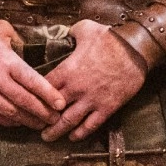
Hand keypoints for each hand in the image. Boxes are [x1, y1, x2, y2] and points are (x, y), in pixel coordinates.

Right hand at [0, 19, 66, 128]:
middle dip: (42, 112)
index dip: (49, 94)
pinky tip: (16, 123)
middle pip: (25, 101)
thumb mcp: (1, 29)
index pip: (33, 81)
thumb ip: (19, 39)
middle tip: (55, 119)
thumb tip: (31, 48)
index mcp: (7, 62)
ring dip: (27, 120)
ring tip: (40, 124)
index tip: (61, 103)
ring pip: (10, 112)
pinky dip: (6, 122)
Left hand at [42, 19, 147, 141]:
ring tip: (47, 137)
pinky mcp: (107, 107)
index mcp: (67, 70)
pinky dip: (80, 134)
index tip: (30, 100)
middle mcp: (76, 88)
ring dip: (56, 131)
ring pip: (68, 121)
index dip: (34, 95)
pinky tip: (73, 137)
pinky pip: (90, 125)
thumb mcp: (86, 28)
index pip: (42, 87)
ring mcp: (91, 100)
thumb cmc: (111, 38)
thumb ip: (71, 32)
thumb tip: (66, 33)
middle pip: (51, 109)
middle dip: (41, 118)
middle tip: (34, 124)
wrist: (135, 49)